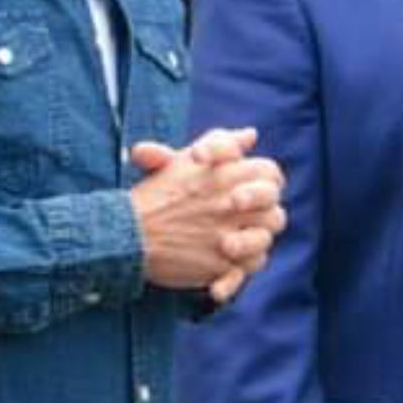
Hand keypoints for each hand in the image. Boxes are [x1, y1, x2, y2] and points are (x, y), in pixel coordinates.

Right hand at [127, 126, 286, 293]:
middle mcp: (231, 202)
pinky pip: (250, 266)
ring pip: (266, 238)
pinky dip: (243, 268)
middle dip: (266, 214)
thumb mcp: (181, 160)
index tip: (253, 190)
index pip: (270, 173)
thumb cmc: (153, 195)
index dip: (267, 182)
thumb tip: (250, 135)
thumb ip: (220, 144)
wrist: (128, 235)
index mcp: (224, 173)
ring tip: (236, 241)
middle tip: (246, 219)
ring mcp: (227, 234)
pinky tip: (228, 264)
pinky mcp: (220, 264)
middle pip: (274, 209)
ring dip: (257, 240)